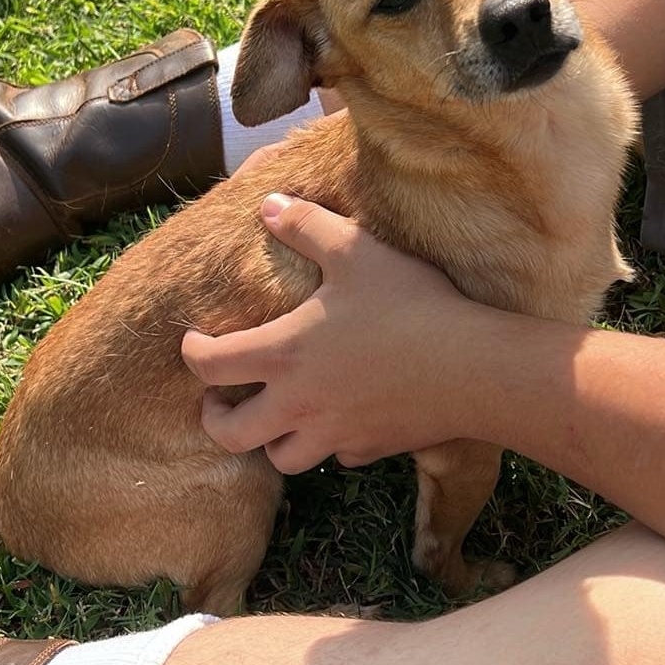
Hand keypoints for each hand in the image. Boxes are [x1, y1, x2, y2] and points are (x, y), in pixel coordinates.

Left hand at [183, 194, 480, 473]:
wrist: (472, 368)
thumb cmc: (408, 305)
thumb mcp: (355, 250)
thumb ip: (305, 224)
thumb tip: (267, 205)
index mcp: (285, 354)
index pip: (211, 365)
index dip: (193, 352)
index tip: (195, 341)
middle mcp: (300, 404)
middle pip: (231, 435)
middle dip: (215, 418)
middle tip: (222, 397)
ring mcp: (335, 434)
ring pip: (281, 459)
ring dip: (270, 439)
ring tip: (278, 415)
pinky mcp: (372, 448)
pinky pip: (336, 456)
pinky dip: (328, 442)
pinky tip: (341, 420)